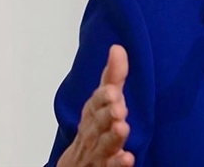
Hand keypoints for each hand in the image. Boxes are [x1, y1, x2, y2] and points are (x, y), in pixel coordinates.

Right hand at [57, 44, 134, 166]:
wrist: (76, 166)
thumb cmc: (93, 130)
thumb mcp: (102, 102)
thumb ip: (112, 77)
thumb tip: (118, 48)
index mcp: (92, 114)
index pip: (95, 103)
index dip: (102, 98)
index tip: (113, 90)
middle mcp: (92, 133)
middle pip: (97, 124)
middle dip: (106, 115)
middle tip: (118, 109)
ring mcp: (96, 153)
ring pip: (102, 145)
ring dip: (111, 137)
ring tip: (122, 128)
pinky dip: (117, 163)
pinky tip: (127, 158)